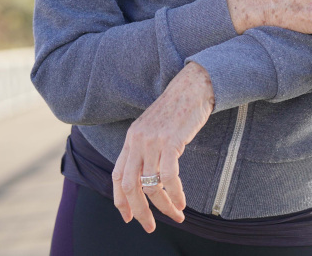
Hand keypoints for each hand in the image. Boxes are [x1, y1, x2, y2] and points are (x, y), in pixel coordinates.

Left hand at [112, 62, 213, 231]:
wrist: (194, 85)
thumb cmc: (179, 107)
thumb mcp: (154, 127)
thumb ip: (146, 147)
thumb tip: (148, 174)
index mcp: (131, 139)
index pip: (117, 176)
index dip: (120, 200)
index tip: (128, 217)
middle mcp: (137, 141)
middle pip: (130, 186)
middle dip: (139, 211)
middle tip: (149, 227)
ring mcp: (153, 142)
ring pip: (151, 186)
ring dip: (163, 206)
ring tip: (176, 216)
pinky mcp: (171, 141)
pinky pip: (169, 177)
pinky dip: (175, 194)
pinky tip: (182, 202)